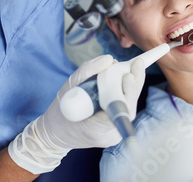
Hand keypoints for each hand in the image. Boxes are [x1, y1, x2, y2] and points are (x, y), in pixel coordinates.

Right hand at [8, 55, 144, 173]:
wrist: (56, 133)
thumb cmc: (60, 112)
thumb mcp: (68, 88)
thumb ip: (87, 72)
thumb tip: (109, 59)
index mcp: (96, 129)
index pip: (120, 110)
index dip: (128, 91)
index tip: (129, 75)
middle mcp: (109, 135)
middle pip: (129, 106)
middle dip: (134, 83)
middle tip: (136, 63)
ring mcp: (114, 134)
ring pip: (128, 106)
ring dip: (130, 86)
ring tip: (132, 67)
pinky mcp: (115, 128)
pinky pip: (124, 108)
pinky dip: (124, 92)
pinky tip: (126, 79)